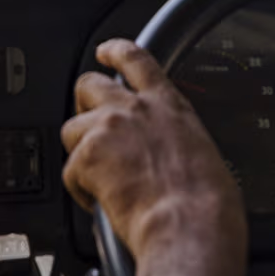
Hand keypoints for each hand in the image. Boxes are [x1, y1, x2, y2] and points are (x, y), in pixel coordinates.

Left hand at [61, 40, 245, 263]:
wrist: (189, 224)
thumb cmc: (205, 202)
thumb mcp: (201, 152)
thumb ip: (174, 139)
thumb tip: (170, 154)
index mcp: (169, 105)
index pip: (136, 60)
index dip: (115, 51)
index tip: (105, 52)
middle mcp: (136, 109)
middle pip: (89, 85)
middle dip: (83, 103)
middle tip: (89, 128)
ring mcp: (108, 129)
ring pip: (71, 129)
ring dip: (80, 153)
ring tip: (98, 180)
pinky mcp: (88, 156)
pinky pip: (69, 171)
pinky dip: (80, 190)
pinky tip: (99, 203)